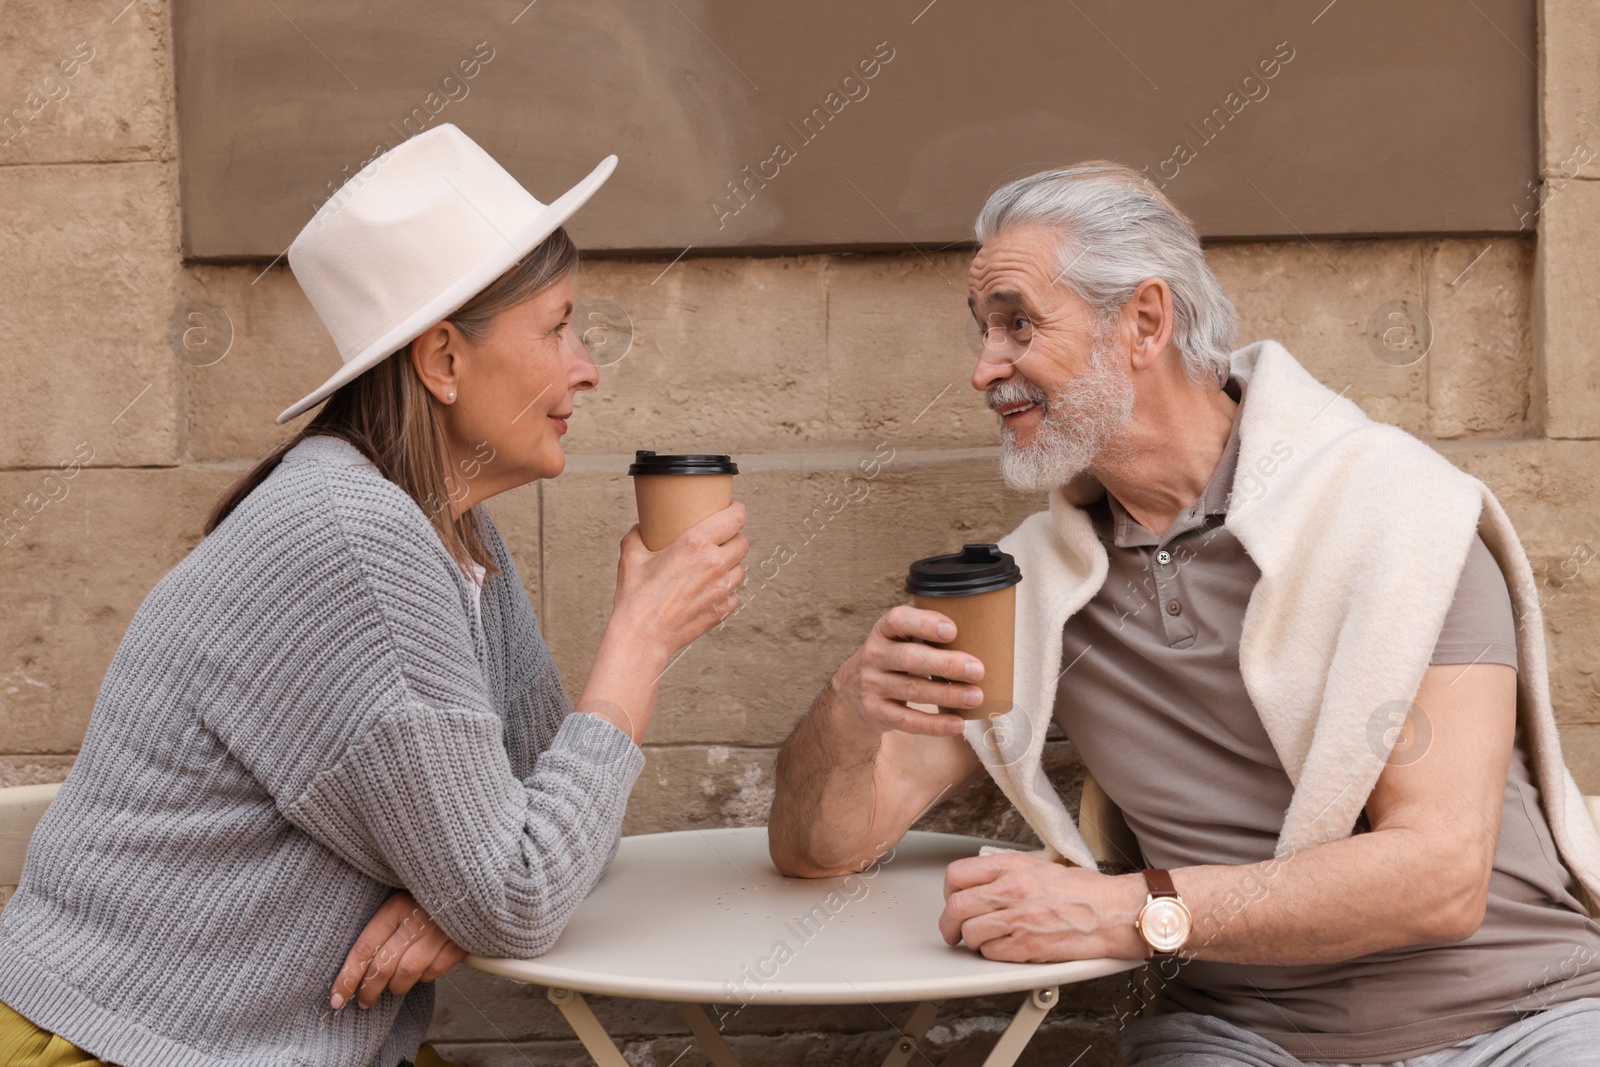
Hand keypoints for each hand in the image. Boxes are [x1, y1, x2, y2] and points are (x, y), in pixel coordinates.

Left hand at [331, 891, 465, 1010]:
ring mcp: (439, 933)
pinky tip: (420, 971)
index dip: (347, 978)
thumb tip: (358, 962)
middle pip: (383, 967)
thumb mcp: (401, 896)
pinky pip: (433, 973)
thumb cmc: (426, 892)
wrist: (467, 880)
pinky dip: (424, 977)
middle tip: (363, 1001)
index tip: (336, 998)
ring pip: (407, 975)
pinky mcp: (458, 944)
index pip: (364, 949)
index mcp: (396, 906)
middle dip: (369, 991)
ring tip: (393, 986)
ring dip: (396, 987)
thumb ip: (382, 923)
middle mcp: (416, 920)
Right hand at [609, 502, 748, 662]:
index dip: (737, 510)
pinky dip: (727, 590)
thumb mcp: (631, 557)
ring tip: (714, 566)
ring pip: (742, 568)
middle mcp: (714, 564)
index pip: (736, 517)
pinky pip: (736, 594)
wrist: (642, 636)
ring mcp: (722, 589)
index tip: (731, 509)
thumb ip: (638, 535)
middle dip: (733, 538)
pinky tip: (710, 590)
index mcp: (695, 544)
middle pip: (743, 542)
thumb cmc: (637, 598)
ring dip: (732, 564)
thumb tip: (640, 528)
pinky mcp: (723, 609)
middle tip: (719, 539)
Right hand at [826, 605, 985, 739]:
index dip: (924, 623)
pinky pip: (906, 720)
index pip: (898, 620)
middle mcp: (874, 655)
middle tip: (978, 670)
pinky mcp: (875, 712)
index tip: (953, 630)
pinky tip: (957, 723)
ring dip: (947, 694)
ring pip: (912, 690)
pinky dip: (934, 724)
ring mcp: (872, 685)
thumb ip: (928, 635)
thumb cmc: (894, 659)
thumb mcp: (899, 640)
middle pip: (910, 658)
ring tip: (976, 696)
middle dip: (946, 664)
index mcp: (883, 631)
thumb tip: (985, 637)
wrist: (851, 692)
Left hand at [938, 853, 1147, 961]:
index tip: (951, 900)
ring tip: (980, 941)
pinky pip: (991, 954)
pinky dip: (992, 954)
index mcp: (1011, 867)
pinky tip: (1003, 948)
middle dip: (949, 923)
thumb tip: (980, 883)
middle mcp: (1011, 890)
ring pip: (970, 933)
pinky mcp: (1027, 946)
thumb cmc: (1083, 890)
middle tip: (952, 931)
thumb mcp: (1039, 865)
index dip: (948, 891)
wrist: (1111, 912)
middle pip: (957, 907)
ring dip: (971, 941)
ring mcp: (1018, 919)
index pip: (957, 875)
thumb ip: (1007, 872)